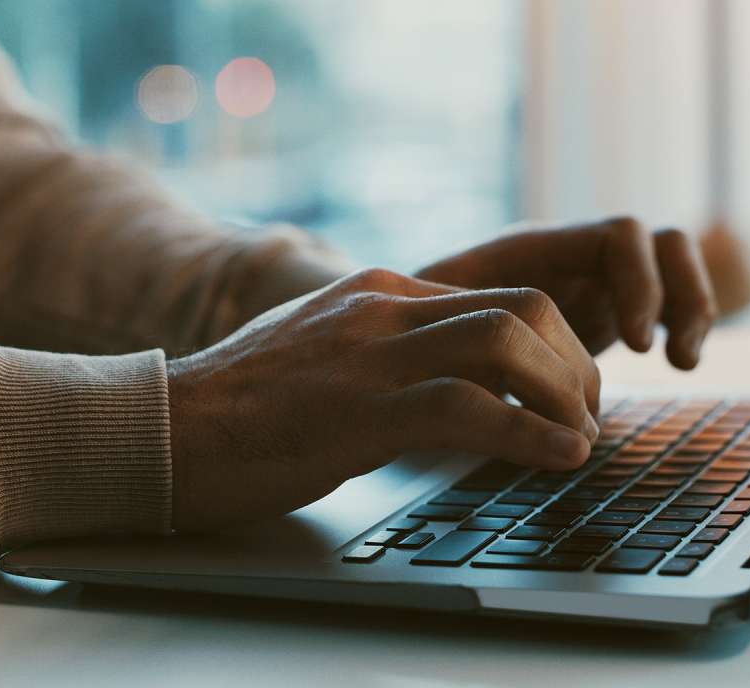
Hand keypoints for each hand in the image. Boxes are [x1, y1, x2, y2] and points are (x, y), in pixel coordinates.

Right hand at [167, 269, 600, 530]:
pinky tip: (559, 458)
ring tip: (580, 440)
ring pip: (507, 343)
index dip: (556, 344)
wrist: (164, 428)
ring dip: (565, 394)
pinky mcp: (359, 410)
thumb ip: (385, 349)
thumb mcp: (325, 353)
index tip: (570, 391)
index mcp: (379, 292)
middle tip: (586, 415)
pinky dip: (531, 434)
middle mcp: (383, 309)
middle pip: (522, 306)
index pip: (500, 295)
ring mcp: (370, 355)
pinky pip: (470, 408)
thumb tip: (449, 380)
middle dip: (574, 363)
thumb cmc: (242, 406)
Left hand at [415, 217, 716, 368]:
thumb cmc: (406, 328)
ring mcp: (590, 281)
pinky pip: (664, 301)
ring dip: (692, 306)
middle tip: (663, 356)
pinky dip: (681, 325)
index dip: (639, 283)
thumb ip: (465, 328)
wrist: (398, 336)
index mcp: (533, 249)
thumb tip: (490, 355)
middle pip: (659, 242)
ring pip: (671, 265)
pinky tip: (675, 364)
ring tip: (681, 362)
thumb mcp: (431, 326)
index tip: (637, 345)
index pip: (617, 236)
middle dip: (677, 294)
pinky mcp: (601, 313)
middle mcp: (569, 255)